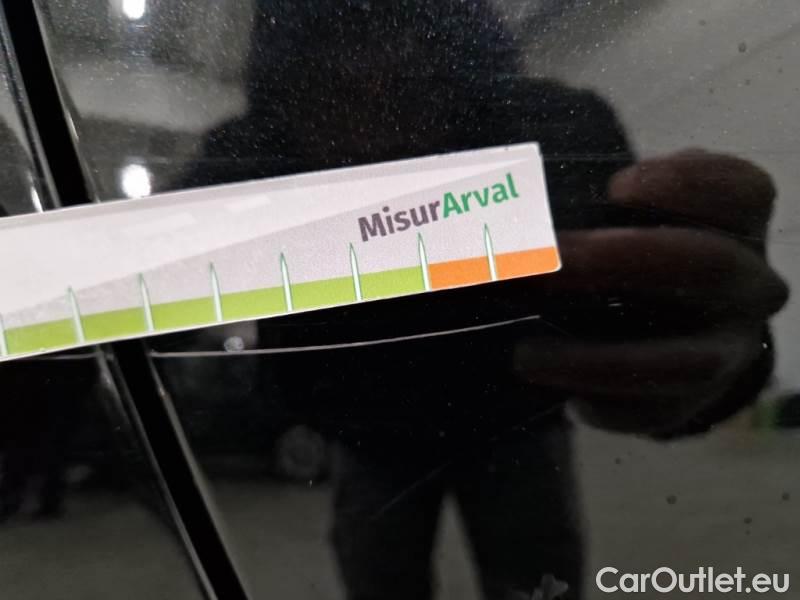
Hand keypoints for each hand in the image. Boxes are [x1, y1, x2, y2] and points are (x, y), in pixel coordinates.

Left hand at [514, 150, 788, 433]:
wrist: (673, 324)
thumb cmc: (635, 248)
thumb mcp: (626, 210)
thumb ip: (583, 190)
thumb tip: (480, 182)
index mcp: (737, 221)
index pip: (740, 192)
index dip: (686, 185)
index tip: (618, 186)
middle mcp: (747, 284)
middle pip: (706, 267)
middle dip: (618, 261)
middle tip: (545, 261)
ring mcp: (729, 348)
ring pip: (683, 360)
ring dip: (597, 358)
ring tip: (525, 355)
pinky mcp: (696, 399)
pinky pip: (658, 413)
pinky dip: (608, 407)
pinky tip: (564, 400)